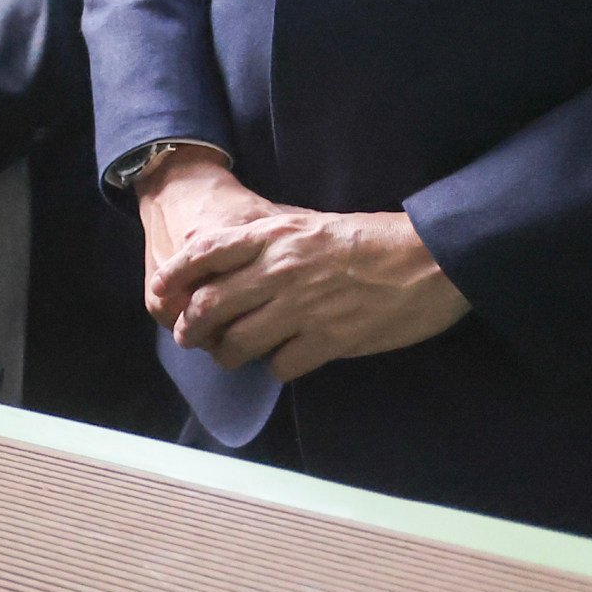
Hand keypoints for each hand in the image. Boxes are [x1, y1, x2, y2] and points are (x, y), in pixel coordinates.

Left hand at [150, 178, 467, 382]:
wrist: (430, 259)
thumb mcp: (308, 223)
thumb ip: (265, 240)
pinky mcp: (329, 339)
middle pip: (207, 307)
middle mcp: (278, 270)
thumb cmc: (369, 238)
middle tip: (192, 337)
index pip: (200, 254)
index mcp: (272, 235)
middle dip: (191, 329)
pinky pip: (279, 365)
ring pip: (236, 343)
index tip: (162, 296)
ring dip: (227, 354)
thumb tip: (223, 261)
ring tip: (233, 353)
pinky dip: (274, 367)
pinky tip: (284, 359)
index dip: (172, 278)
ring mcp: (302, 307)